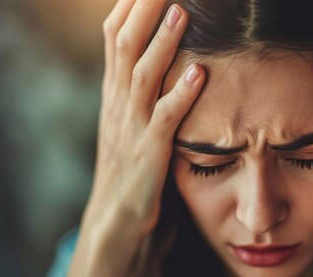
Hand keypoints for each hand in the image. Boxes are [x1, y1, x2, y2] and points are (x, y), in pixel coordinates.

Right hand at [63, 0, 204, 276]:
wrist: (114, 218)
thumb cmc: (130, 166)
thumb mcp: (129, 120)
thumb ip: (141, 87)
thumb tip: (161, 54)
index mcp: (114, 91)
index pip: (115, 35)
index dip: (130, 4)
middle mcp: (118, 102)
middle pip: (124, 43)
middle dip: (143, 7)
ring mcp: (130, 127)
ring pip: (142, 75)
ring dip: (162, 42)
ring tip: (181, 10)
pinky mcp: (148, 155)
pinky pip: (164, 120)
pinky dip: (180, 96)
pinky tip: (199, 75)